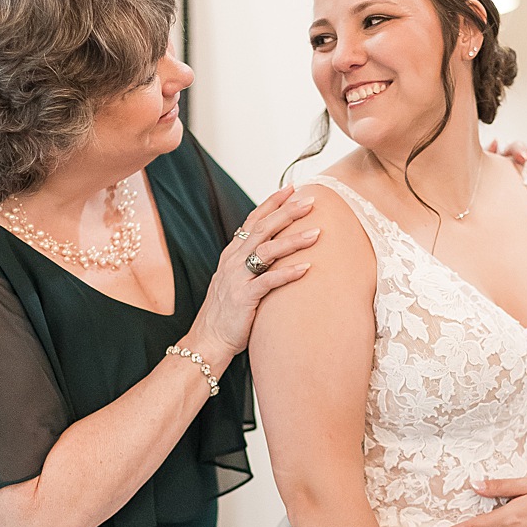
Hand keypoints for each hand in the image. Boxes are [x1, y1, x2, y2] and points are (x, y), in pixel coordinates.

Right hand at [186, 186, 319, 366]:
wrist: (209, 339)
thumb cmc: (229, 311)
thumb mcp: (237, 279)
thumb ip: (252, 262)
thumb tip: (276, 247)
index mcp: (232, 253)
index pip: (253, 220)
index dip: (272, 203)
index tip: (292, 188)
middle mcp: (233, 261)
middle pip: (262, 229)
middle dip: (287, 213)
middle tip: (311, 201)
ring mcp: (237, 278)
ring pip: (267, 251)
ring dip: (293, 240)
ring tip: (317, 232)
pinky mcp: (244, 298)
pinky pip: (269, 282)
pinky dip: (288, 273)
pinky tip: (307, 268)